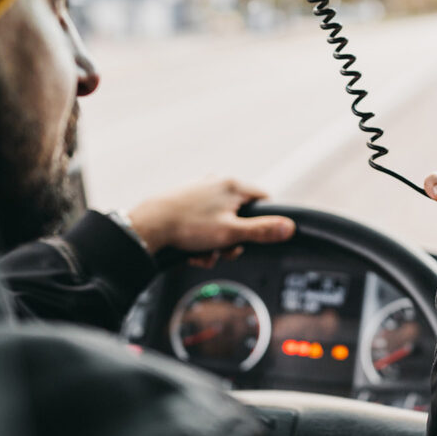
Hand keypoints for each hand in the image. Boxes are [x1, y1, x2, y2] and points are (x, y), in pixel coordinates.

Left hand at [125, 178, 295, 264]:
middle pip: (240, 215)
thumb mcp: (231, 233)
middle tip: (223, 250)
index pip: (263, 199)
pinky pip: (203, 222)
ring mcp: (200, 190)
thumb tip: (289, 227)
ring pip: (220, 222)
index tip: (257, 235)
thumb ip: (262, 231)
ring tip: (203, 252)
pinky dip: (200, 237)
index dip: (264, 220)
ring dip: (215, 242)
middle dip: (234, 238)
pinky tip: (192, 249)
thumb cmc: (187, 225)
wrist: (147, 226)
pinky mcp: (185, 200)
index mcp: (233, 186)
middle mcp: (217, 183)